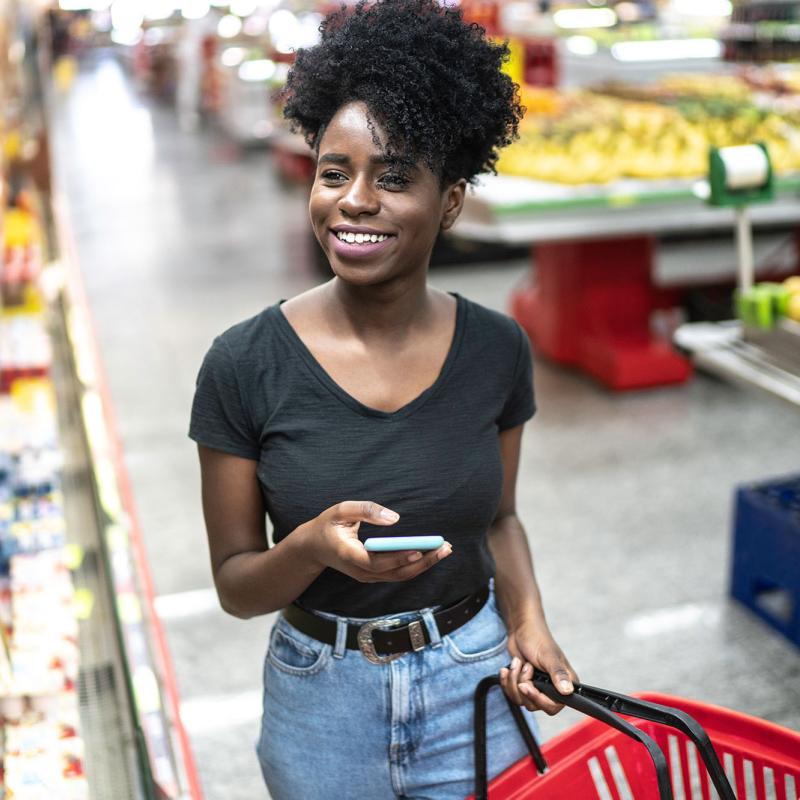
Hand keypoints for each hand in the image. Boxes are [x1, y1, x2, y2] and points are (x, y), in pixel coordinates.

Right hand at [302, 500, 451, 583]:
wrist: (313, 548)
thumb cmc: (328, 525)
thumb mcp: (340, 510)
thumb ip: (366, 510)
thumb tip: (395, 518)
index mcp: (349, 554)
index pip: (376, 562)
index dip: (397, 559)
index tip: (418, 551)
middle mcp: (360, 570)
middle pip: (395, 573)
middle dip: (422, 562)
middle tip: (445, 548)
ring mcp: (367, 576)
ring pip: (400, 575)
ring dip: (424, 564)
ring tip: (445, 550)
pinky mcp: (374, 575)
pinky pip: (398, 573)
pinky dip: (416, 565)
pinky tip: (431, 554)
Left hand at [499, 620, 577, 715]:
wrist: (521, 630)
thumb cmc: (537, 638)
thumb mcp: (548, 656)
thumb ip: (558, 673)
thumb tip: (568, 691)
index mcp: (564, 683)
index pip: (553, 706)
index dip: (538, 699)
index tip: (526, 686)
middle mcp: (551, 689)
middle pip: (534, 705)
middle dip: (522, 686)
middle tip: (525, 666)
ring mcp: (536, 688)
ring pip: (521, 700)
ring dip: (513, 680)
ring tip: (517, 662)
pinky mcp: (523, 686)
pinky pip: (511, 694)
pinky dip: (506, 681)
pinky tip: (507, 668)